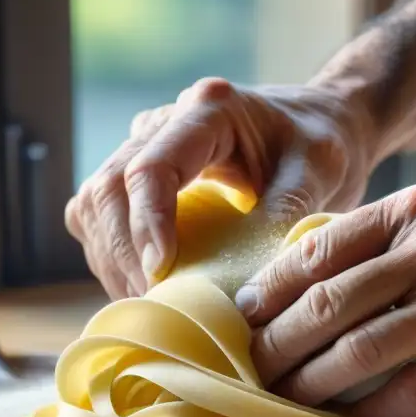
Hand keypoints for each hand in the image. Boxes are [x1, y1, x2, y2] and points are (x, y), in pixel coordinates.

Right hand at [65, 78, 373, 299]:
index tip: (163, 276)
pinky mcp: (136, 178)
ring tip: (151, 306)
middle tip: (158, 306)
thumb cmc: (322, 144)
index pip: (151, 167)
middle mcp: (163, 123)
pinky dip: (113, 260)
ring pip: (93, 205)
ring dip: (113, 262)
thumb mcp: (320, 172)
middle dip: (125, 255)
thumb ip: (286, 216)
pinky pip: (99, 219)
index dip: (147, 225)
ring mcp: (142, 148)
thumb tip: (248, 287)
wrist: (318, 125)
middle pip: (109, 188)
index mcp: (208, 110)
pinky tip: (145, 291)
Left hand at [236, 182, 415, 416]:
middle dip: (276, 347)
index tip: (242, 322)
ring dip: (311, 386)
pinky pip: (414, 391)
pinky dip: (371, 413)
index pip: (315, 254)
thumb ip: (381, 237)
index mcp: (411, 212)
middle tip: (251, 373)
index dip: (268, 293)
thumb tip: (305, 276)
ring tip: (284, 403)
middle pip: (326, 306)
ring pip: (360, 352)